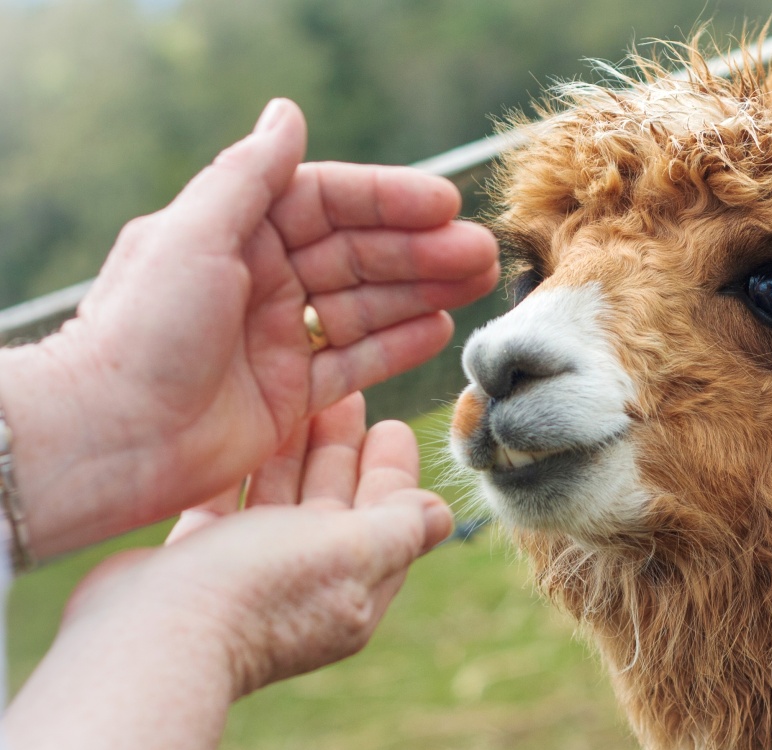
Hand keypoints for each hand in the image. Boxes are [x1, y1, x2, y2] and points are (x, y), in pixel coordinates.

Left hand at [0, 98, 496, 557]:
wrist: (112, 436)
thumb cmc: (143, 329)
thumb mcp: (192, 234)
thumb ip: (249, 175)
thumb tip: (288, 113)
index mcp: (236, 235)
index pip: (328, 204)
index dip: (389, 201)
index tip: (444, 204)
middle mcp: (261, 282)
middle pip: (357, 256)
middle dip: (421, 252)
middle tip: (482, 253)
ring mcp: (278, 340)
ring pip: (365, 307)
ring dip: (422, 293)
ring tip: (478, 283)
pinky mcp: (290, 395)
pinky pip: (355, 362)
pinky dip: (398, 346)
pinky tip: (439, 330)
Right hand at [65, 392, 449, 695]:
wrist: (152, 639)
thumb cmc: (265, 589)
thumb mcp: (352, 551)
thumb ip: (399, 528)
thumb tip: (440, 514)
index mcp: (355, 585)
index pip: (387, 519)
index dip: (392, 472)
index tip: (392, 426)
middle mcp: (306, 583)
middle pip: (334, 503)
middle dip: (342, 451)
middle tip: (348, 397)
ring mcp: (249, 576)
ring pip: (280, 501)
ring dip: (292, 453)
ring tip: (295, 400)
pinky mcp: (196, 566)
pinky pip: (224, 508)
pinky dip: (236, 473)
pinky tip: (238, 433)